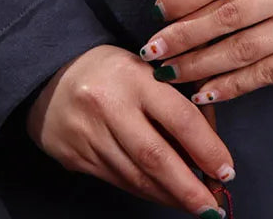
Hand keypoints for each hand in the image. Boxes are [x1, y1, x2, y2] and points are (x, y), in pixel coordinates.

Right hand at [26, 44, 233, 216]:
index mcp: (132, 76)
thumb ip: (173, 99)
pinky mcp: (76, 157)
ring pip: (137, 177)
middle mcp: (110, 107)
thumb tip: (208, 145)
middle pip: (156, 157)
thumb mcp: (143, 67)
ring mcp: (89, 135)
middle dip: (189, 188)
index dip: (207, 148)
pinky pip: (119, 181)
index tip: (226, 170)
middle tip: (213, 206)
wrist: (46, 74)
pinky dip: (146, 191)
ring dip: (169, 195)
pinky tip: (163, 194)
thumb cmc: (108, 69)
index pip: (179, 117)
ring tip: (195, 204)